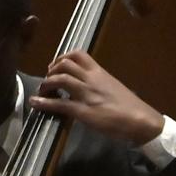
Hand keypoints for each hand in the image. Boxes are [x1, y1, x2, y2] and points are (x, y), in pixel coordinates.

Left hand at [32, 51, 166, 145]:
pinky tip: (35, 103)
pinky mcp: (83, 110)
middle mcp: (91, 79)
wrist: (141, 120)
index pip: (78, 54)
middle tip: (49, 79)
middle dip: (52, 70)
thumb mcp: (115, 88)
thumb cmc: (132, 107)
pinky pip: (59, 103)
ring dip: (46, 84)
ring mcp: (86, 94)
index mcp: (100, 73)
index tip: (57, 65)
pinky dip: (43, 102)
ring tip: (43, 91)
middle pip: (65, 64)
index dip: (63, 57)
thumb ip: (101, 85)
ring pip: (59, 79)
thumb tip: (91, 88)